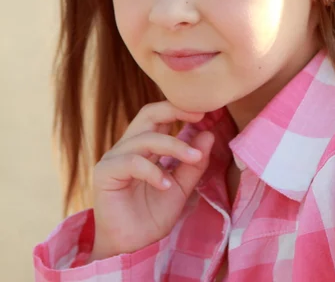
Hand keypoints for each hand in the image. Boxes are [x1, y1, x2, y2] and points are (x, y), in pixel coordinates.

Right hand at [88, 101, 213, 261]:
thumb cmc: (152, 216)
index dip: (179, 108)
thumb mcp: (181, 188)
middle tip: (199, 115)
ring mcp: (115, 158)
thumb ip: (192, 163)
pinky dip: (152, 171)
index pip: (159, 116)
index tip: (204, 111)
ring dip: (174, 146)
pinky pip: (131, 162)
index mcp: (144, 146)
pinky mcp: (105, 173)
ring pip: (145, 138)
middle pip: (148, 115)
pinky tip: (166, 185)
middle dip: (173, 110)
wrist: (132, 248)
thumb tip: (208, 134)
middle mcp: (128, 146)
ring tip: (194, 158)